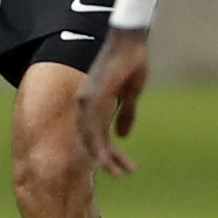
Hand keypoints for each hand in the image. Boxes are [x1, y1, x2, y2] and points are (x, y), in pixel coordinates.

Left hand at [75, 28, 149, 177]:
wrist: (129, 40)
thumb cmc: (131, 62)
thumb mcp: (131, 93)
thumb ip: (126, 113)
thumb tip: (123, 135)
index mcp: (94, 102)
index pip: (97, 133)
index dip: (107, 151)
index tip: (118, 167)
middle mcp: (85, 102)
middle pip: (91, 138)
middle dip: (104, 158)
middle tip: (117, 176)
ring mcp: (87, 99)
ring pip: (91, 136)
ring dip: (101, 156)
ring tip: (113, 173)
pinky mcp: (94, 96)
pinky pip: (94, 126)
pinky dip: (98, 144)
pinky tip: (103, 159)